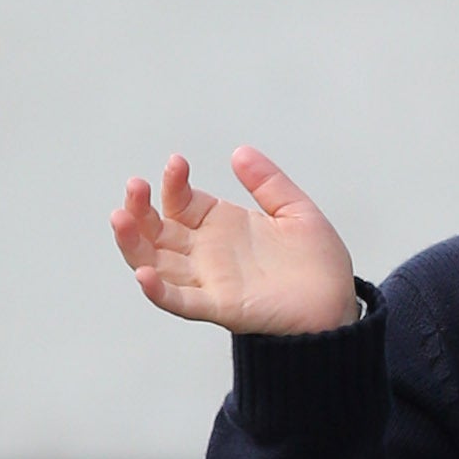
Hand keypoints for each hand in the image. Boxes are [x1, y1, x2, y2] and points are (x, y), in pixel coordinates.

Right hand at [111, 147, 358, 336]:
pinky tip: (143, 274)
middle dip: (139, 209)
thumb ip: (268, 183)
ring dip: (134, 243)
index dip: (174, 183)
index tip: (178, 162)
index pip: (181, 202)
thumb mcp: (296, 211)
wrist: (338, 305)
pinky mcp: (220, 306)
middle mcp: (206, 253)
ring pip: (156, 263)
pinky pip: (180, 301)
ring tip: (120, 218)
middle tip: (134, 186)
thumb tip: (240, 152)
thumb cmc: (317, 264)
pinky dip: (158, 291)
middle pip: (156, 231)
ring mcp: (209, 280)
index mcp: (221, 226)